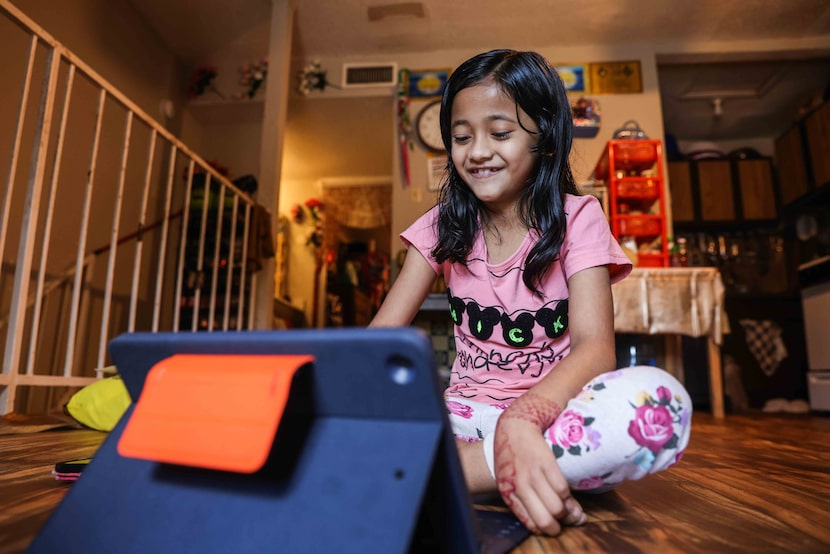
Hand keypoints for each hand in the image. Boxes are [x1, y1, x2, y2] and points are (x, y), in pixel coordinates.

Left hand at [493, 392, 586, 535]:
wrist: (514, 426)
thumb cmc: (513, 456)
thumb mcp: (511, 480)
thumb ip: (527, 500)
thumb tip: (553, 520)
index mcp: (508, 493)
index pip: (531, 524)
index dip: (547, 529)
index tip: (554, 526)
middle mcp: (519, 486)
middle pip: (546, 521)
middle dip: (559, 525)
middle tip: (565, 518)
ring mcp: (532, 475)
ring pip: (557, 507)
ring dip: (567, 511)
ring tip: (568, 505)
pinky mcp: (545, 463)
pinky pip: (562, 489)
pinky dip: (567, 494)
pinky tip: (565, 491)